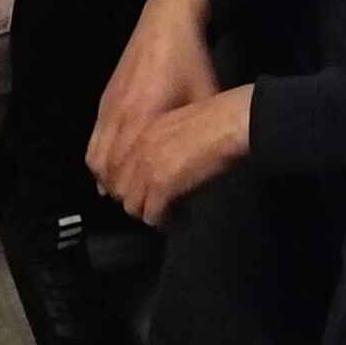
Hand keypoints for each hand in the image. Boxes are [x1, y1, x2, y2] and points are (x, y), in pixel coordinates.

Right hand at [85, 0, 220, 198]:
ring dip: (112, 184)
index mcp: (144, 123)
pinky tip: (114, 172)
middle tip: (151, 210)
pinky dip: (100, 164)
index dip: (150, 205)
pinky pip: (92, 145)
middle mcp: (119, 121)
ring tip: (132, 196)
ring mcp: (107, 111)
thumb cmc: (192, 62)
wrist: (166, 21)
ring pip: (97, 164)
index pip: (135, 180)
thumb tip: (201, 170)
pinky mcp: (103, 103)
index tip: (169, 217)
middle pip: (112, 178)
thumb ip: (196, 136)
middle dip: (129, 199)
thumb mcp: (206, 101)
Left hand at [97, 83, 252, 227]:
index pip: (116, 169)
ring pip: (132, 206)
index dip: (130, 186)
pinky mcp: (160, 186)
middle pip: (120, 190)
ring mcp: (145, 169)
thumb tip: (165, 174)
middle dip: (138, 202)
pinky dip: (166, 222)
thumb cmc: (216, 121)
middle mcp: (135, 151)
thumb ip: (163, 148)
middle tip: (159, 208)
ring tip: (171, 215)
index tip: (148, 194)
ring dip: (151, 214)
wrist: (229, 123)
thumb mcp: (178, 129)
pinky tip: (181, 220)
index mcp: (138, 134)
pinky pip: (153, 216)